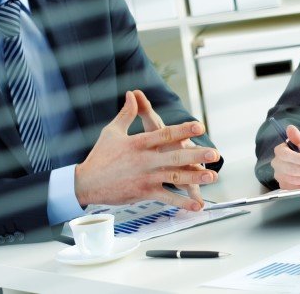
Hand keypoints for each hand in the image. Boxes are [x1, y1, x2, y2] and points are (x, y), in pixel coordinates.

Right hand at [75, 91, 219, 210]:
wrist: (86, 183)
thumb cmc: (100, 155)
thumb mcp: (112, 131)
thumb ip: (127, 113)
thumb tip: (132, 94)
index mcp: (139, 142)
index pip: (164, 134)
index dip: (182, 130)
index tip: (199, 127)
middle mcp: (145, 160)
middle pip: (174, 156)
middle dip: (195, 155)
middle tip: (213, 153)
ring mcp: (145, 177)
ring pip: (174, 177)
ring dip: (195, 177)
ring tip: (212, 176)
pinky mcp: (144, 193)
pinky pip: (166, 197)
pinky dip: (182, 202)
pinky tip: (197, 205)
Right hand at [271, 124, 299, 189]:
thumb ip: (298, 137)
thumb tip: (290, 128)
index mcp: (280, 151)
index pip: (285, 155)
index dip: (297, 159)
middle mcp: (277, 164)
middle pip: (289, 171)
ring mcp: (280, 175)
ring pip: (294, 181)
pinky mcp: (285, 185)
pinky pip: (297, 188)